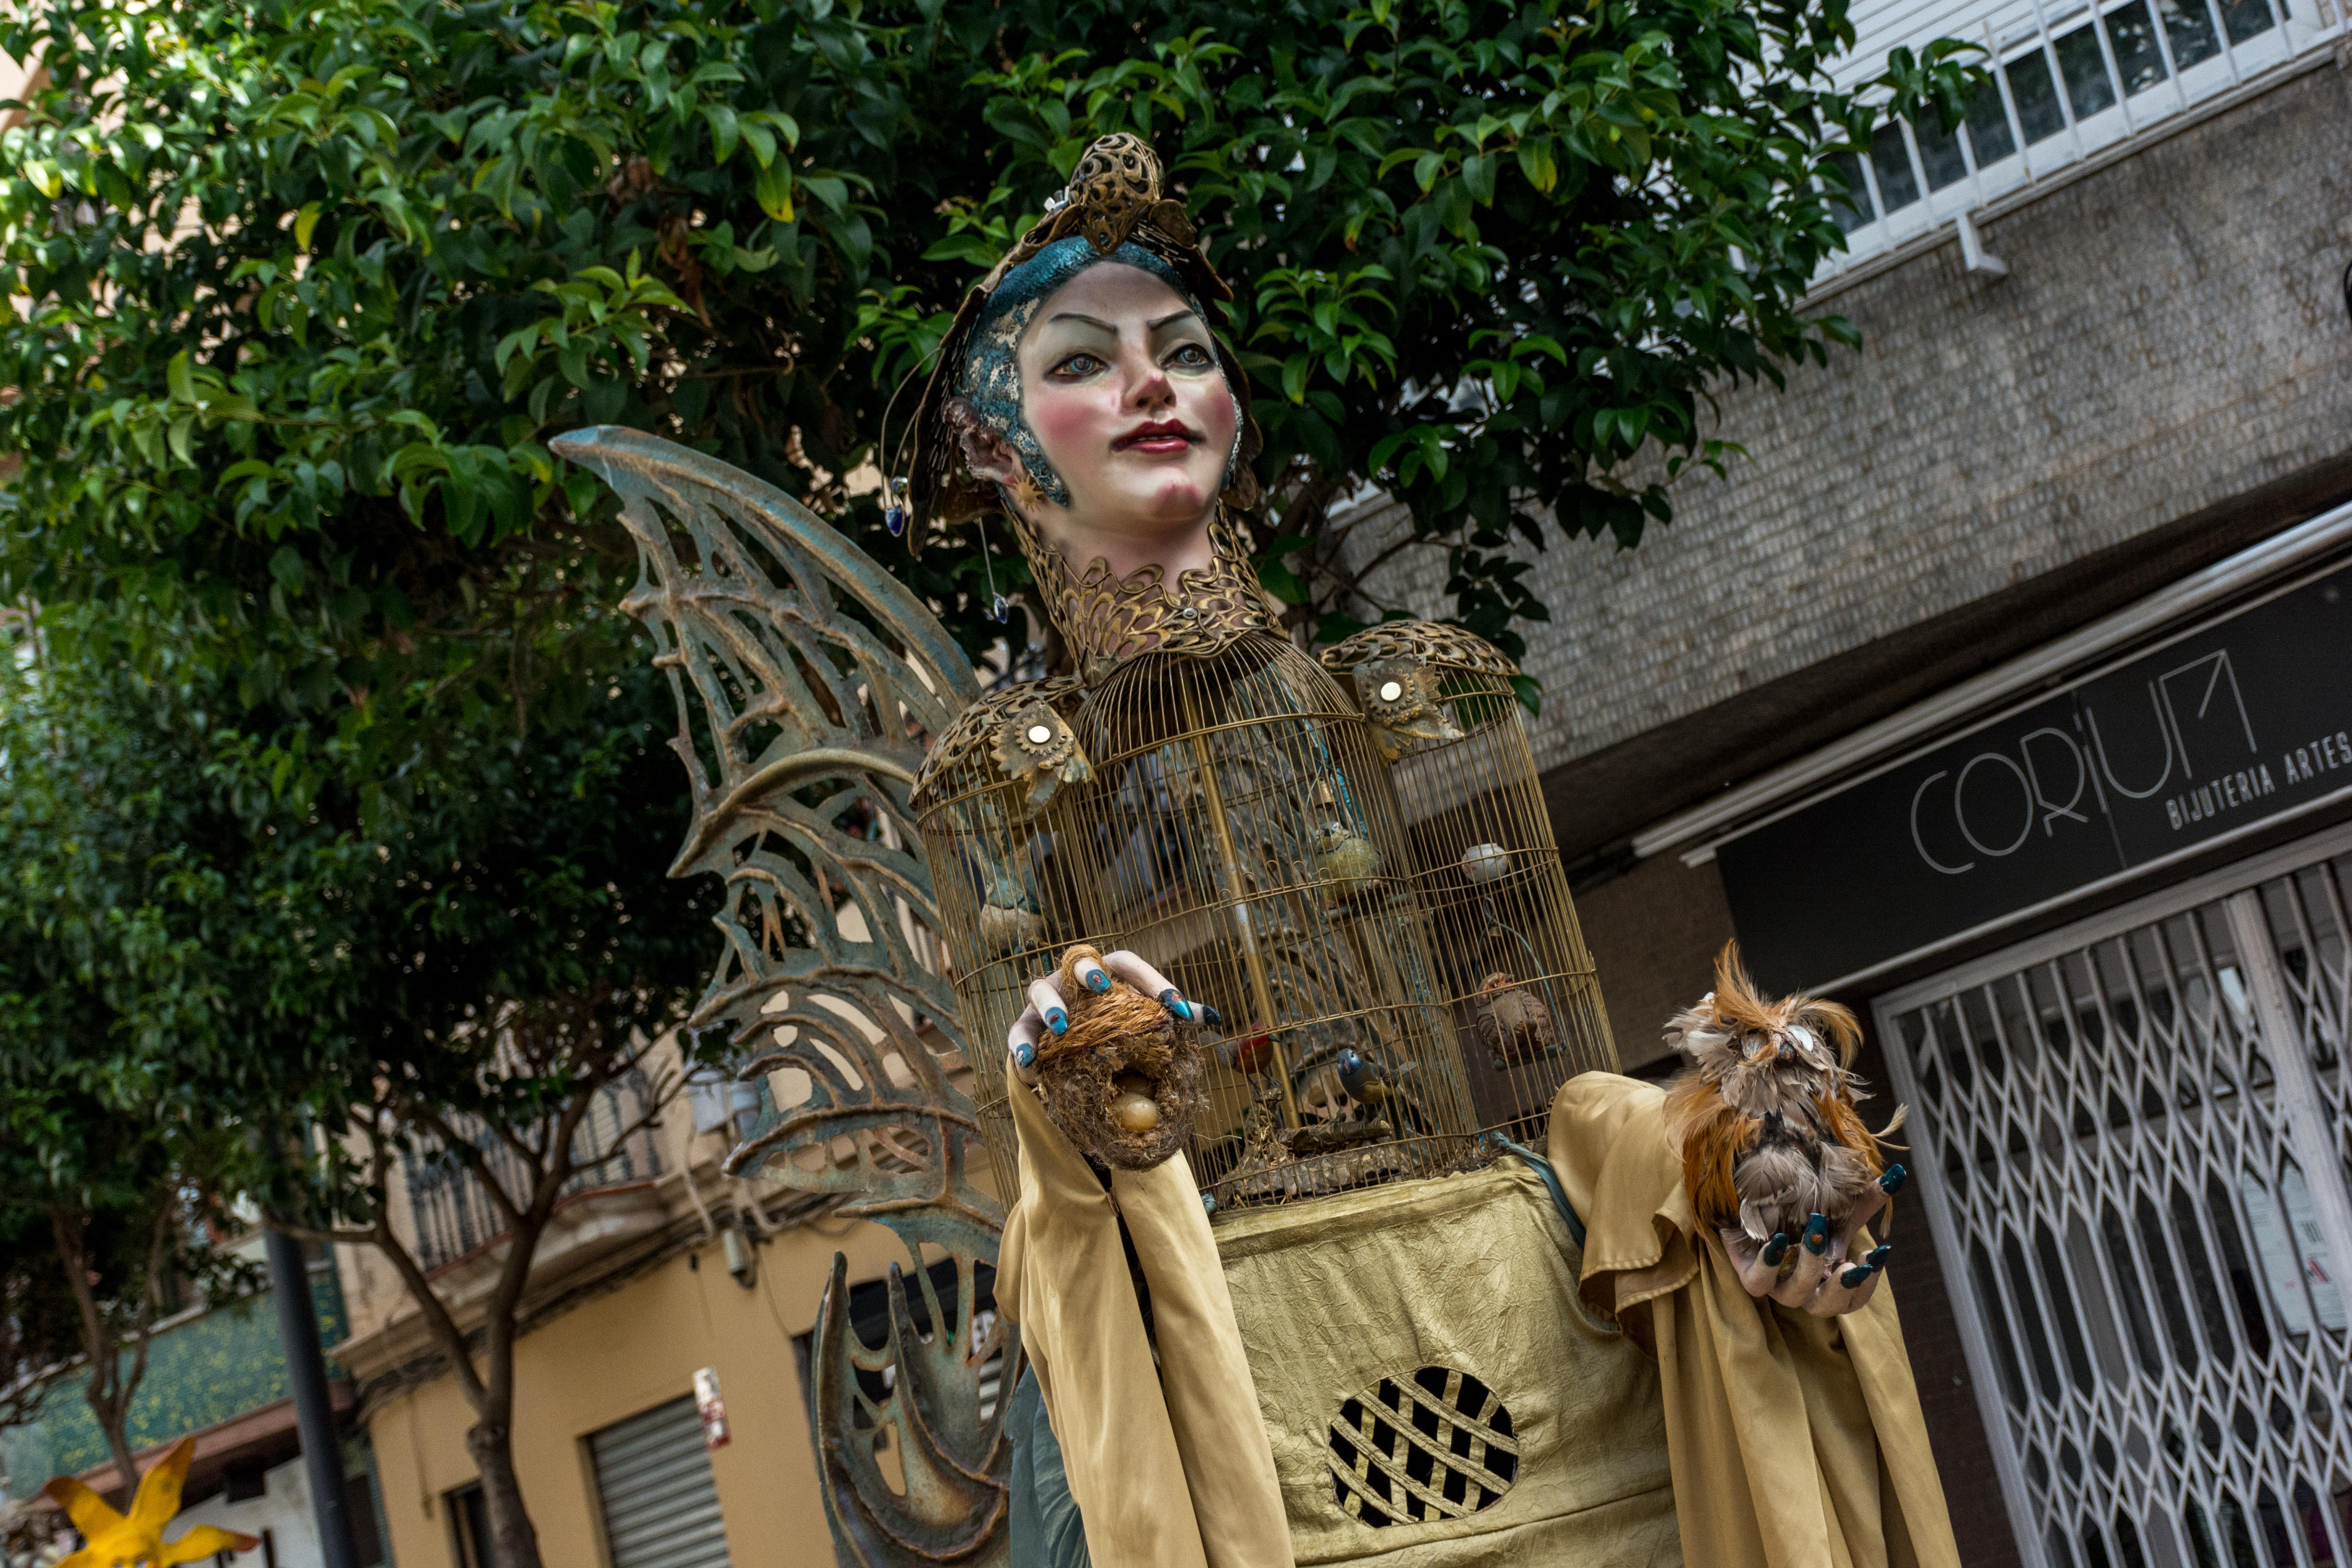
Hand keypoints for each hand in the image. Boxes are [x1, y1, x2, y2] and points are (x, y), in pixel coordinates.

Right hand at [1005, 947, 1215, 1085]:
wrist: (1073, 1061)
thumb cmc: (1114, 1032)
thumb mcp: (1142, 1025)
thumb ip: (1171, 1018)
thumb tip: (1212, 1018)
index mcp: (1107, 973)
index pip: (1128, 964)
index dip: (1152, 981)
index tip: (1176, 1006)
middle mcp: (1073, 979)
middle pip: (1079, 962)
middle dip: (1089, 972)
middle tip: (1102, 987)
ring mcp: (1045, 999)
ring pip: (1040, 990)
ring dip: (1051, 1006)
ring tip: (1060, 1025)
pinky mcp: (1025, 1026)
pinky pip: (1019, 1033)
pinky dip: (1022, 1047)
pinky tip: (1030, 1065)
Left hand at [1721, 1164, 1904, 1316]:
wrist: (1754, 1201)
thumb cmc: (1802, 1210)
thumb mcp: (1838, 1206)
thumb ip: (1867, 1197)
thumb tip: (1898, 1174)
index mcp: (1829, 1281)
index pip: (1854, 1300)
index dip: (1867, 1284)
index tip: (1875, 1252)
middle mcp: (1804, 1288)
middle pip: (1826, 1307)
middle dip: (1841, 1287)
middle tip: (1850, 1263)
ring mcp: (1775, 1284)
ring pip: (1793, 1296)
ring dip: (1809, 1267)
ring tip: (1816, 1236)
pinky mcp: (1748, 1272)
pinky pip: (1757, 1282)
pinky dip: (1769, 1264)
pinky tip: (1778, 1239)